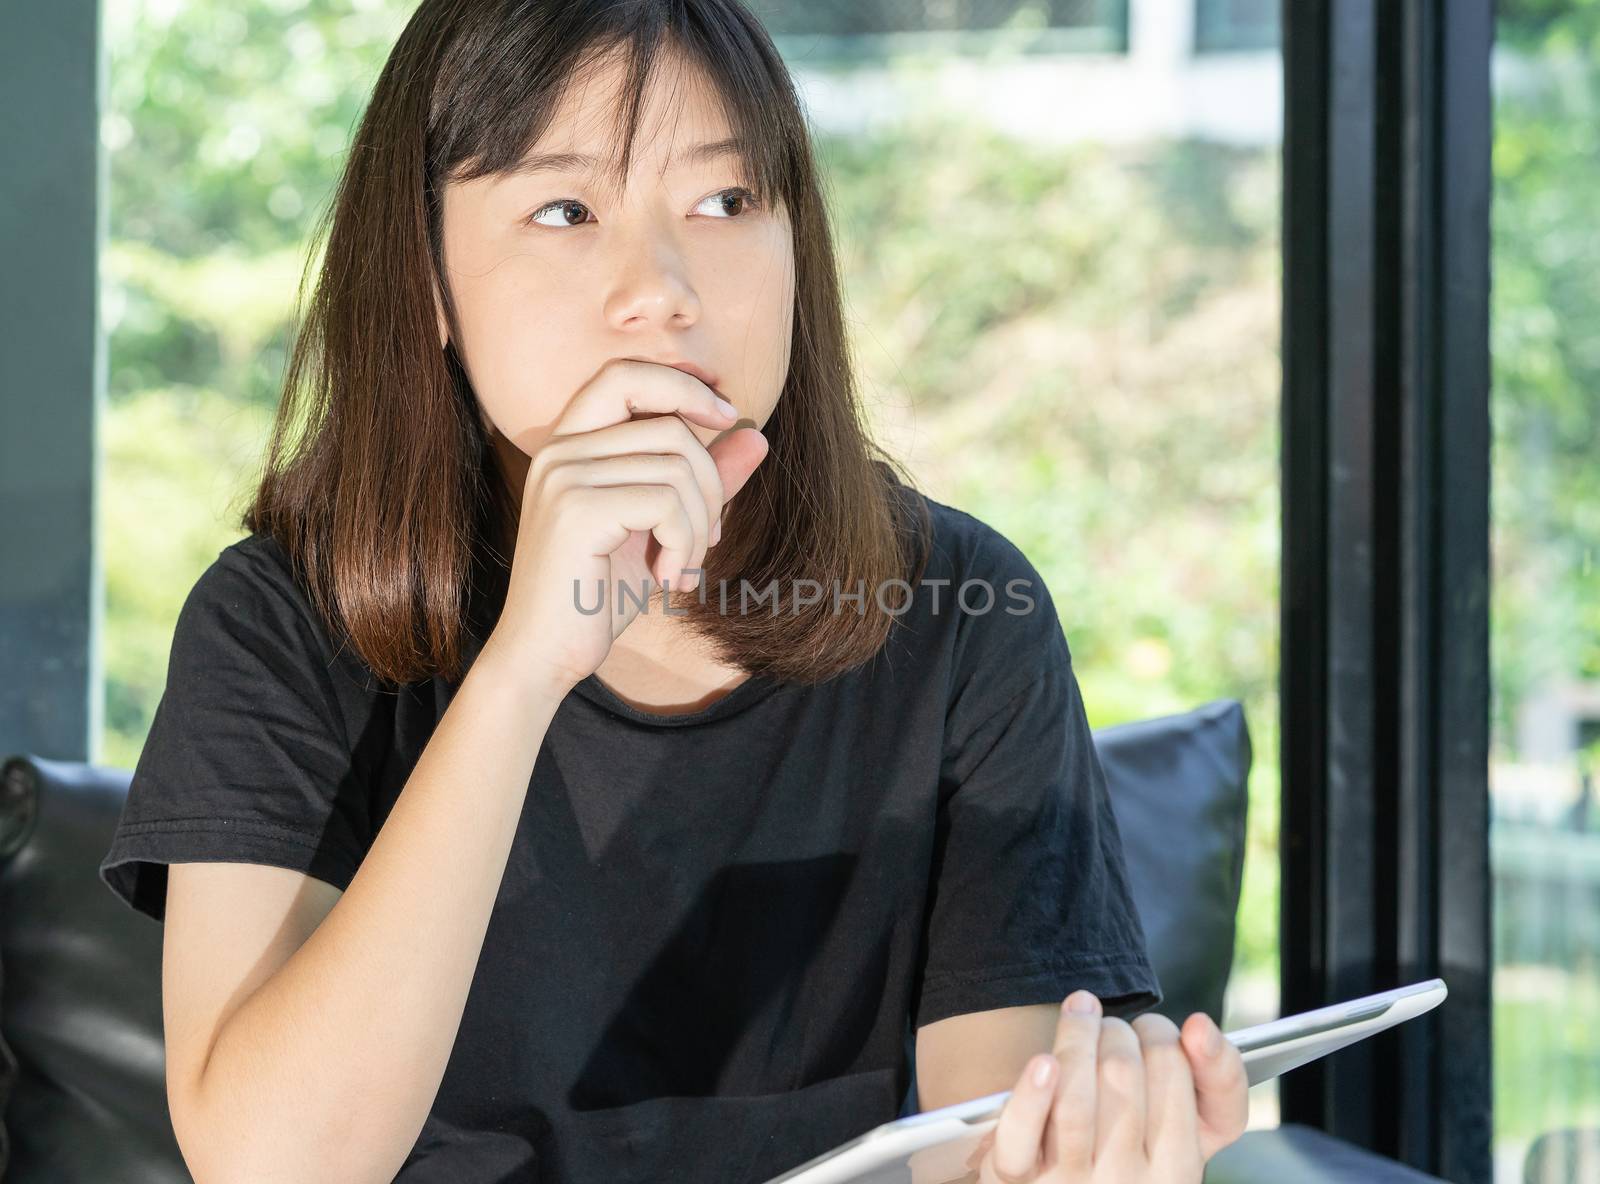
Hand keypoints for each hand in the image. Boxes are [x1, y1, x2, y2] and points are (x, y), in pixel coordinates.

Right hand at [484, 357, 769, 689]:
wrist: (545, 655)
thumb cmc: (599, 593)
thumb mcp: (660, 529)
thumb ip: (701, 480)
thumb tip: (757, 436)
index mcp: (570, 444)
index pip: (625, 374)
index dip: (680, 385)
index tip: (725, 417)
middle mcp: (560, 451)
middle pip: (670, 426)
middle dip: (710, 484)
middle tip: (709, 540)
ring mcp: (564, 477)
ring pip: (677, 467)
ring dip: (699, 527)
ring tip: (682, 569)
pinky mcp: (577, 511)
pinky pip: (666, 504)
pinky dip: (684, 546)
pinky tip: (666, 581)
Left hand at [973, 991, 1248, 1181]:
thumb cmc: (1125, 1151)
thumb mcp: (1185, 1130)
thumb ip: (1216, 1081)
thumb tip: (1202, 1026)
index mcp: (1178, 1172)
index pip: (1180, 1080)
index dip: (1164, 1037)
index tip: (1150, 1028)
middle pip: (1124, 1077)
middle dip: (1116, 1032)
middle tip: (1107, 1027)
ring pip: (1076, 1101)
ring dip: (1075, 1038)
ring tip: (1078, 1012)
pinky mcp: (1017, 1179)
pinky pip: (1023, 1136)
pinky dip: (1031, 1094)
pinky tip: (1042, 1063)